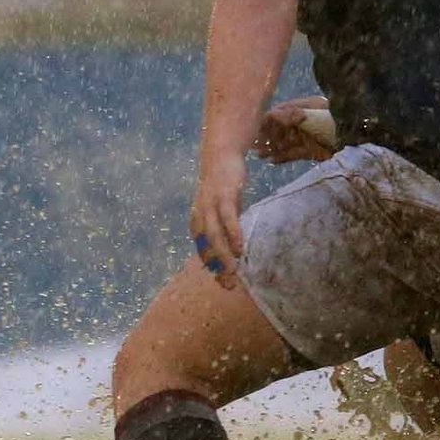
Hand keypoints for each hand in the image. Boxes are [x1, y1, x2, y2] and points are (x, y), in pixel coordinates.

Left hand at [189, 146, 249, 290]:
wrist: (220, 154)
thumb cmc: (222, 185)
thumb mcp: (221, 208)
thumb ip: (225, 227)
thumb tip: (232, 248)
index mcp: (198, 220)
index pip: (202, 248)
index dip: (212, 266)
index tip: (223, 283)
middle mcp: (201, 215)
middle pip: (207, 246)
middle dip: (217, 267)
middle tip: (228, 285)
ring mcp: (211, 205)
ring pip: (214, 236)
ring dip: (223, 255)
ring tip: (233, 272)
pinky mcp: (224, 195)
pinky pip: (228, 218)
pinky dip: (233, 234)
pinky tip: (240, 248)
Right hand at [252, 97, 336, 164]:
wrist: (367, 140)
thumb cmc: (344, 123)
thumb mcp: (319, 116)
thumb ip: (295, 114)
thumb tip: (272, 113)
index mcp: (310, 106)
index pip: (283, 110)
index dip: (270, 118)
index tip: (256, 126)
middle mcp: (309, 120)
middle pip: (283, 127)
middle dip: (268, 135)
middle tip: (253, 144)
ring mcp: (312, 136)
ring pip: (287, 141)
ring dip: (273, 147)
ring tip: (259, 155)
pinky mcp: (315, 150)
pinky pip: (296, 153)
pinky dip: (284, 157)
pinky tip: (272, 161)